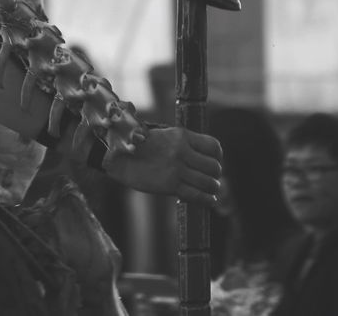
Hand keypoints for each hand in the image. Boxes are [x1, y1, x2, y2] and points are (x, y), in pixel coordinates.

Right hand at [105, 126, 222, 207]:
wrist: (119, 156)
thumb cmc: (141, 147)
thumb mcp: (165, 136)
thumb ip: (184, 144)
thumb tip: (202, 158)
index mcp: (182, 135)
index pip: (214, 146)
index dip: (218, 157)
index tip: (214, 162)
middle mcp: (182, 151)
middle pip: (214, 167)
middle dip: (215, 175)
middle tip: (211, 179)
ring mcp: (177, 169)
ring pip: (209, 182)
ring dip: (213, 188)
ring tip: (210, 190)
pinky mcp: (171, 186)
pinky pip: (198, 196)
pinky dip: (208, 200)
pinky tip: (210, 201)